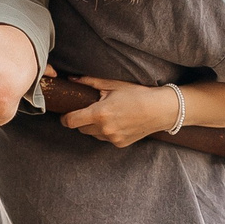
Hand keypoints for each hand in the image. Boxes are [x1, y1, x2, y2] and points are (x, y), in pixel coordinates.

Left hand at [59, 76, 180, 147]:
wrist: (159, 109)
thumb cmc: (137, 94)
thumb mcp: (113, 85)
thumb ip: (89, 82)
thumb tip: (72, 80)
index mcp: (99, 113)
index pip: (70, 121)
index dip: (65, 118)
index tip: (66, 114)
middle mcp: (104, 129)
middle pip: (80, 129)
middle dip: (81, 120)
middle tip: (90, 110)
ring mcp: (112, 138)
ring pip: (93, 135)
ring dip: (94, 127)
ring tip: (107, 115)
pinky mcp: (120, 144)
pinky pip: (105, 139)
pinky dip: (106, 132)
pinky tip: (117, 122)